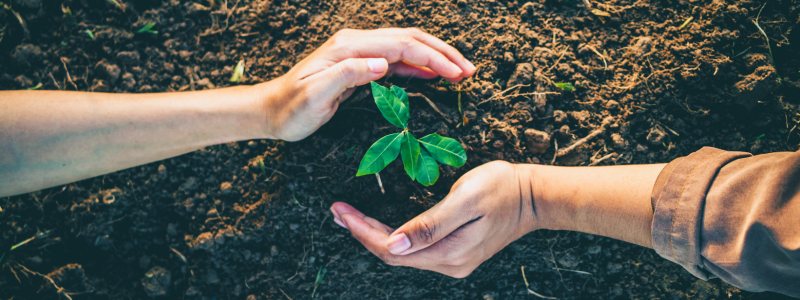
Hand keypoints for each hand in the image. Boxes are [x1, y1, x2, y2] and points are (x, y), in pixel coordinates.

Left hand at [255, 28, 476, 140]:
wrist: (270, 111)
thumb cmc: (291, 109)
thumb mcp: (315, 96)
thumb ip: (348, 75)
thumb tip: (382, 64)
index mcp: (349, 47)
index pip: (402, 45)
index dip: (433, 57)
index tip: (457, 73)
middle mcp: (356, 42)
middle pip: (410, 38)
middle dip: (442, 53)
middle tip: (469, 71)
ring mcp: (358, 51)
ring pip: (406, 46)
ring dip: (434, 57)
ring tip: (460, 72)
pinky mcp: (359, 63)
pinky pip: (396, 59)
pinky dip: (418, 65)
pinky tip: (433, 74)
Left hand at [330, 161, 541, 277]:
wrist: (535, 196)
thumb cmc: (502, 188)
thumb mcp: (466, 199)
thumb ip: (430, 223)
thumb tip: (395, 243)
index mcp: (449, 252)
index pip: (392, 249)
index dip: (362, 231)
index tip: (340, 211)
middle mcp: (449, 263)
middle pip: (393, 254)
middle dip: (361, 233)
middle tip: (337, 211)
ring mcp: (453, 260)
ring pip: (402, 254)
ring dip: (373, 235)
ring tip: (349, 217)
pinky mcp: (456, 252)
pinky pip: (415, 250)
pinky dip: (392, 237)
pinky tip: (379, 226)